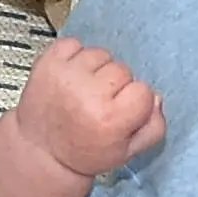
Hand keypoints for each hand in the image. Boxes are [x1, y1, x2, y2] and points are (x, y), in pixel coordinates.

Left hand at [12, 38, 167, 181]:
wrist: (41, 149)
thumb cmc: (86, 151)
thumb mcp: (127, 152)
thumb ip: (153, 127)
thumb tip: (156, 97)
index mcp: (110, 119)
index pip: (143, 90)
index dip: (135, 101)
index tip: (121, 112)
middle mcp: (88, 93)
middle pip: (123, 70)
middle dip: (117, 85)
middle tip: (101, 103)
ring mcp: (66, 74)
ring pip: (101, 54)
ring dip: (97, 69)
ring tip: (84, 90)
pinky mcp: (47, 62)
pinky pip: (74, 44)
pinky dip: (76, 56)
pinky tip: (71, 77)